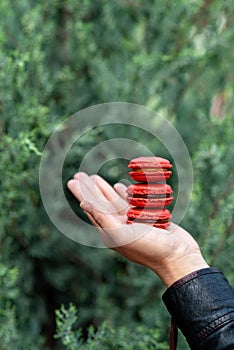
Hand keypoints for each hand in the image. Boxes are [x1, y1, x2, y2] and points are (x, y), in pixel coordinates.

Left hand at [67, 173, 208, 286]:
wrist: (179, 257)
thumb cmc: (150, 249)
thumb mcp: (122, 234)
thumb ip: (102, 218)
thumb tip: (83, 203)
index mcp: (110, 233)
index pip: (92, 208)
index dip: (82, 193)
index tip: (73, 180)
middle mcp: (118, 227)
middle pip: (100, 203)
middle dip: (90, 188)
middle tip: (80, 175)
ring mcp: (132, 223)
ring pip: (114, 201)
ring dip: (105, 189)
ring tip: (96, 177)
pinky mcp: (146, 219)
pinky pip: (131, 203)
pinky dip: (124, 194)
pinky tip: (120, 186)